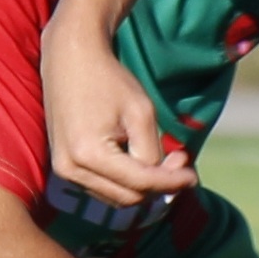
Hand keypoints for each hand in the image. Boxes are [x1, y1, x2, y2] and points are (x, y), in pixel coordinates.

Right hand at [41, 14, 197, 207]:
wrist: (70, 60)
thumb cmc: (109, 80)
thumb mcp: (141, 112)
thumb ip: (153, 150)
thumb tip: (166, 179)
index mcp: (89, 155)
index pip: (141, 183)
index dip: (172, 182)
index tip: (194, 176)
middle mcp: (71, 169)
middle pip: (128, 197)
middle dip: (158, 185)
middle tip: (180, 163)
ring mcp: (64, 171)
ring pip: (115, 197)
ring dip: (142, 187)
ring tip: (164, 163)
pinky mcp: (64, 167)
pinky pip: (102, 187)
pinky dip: (124, 182)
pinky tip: (139, 162)